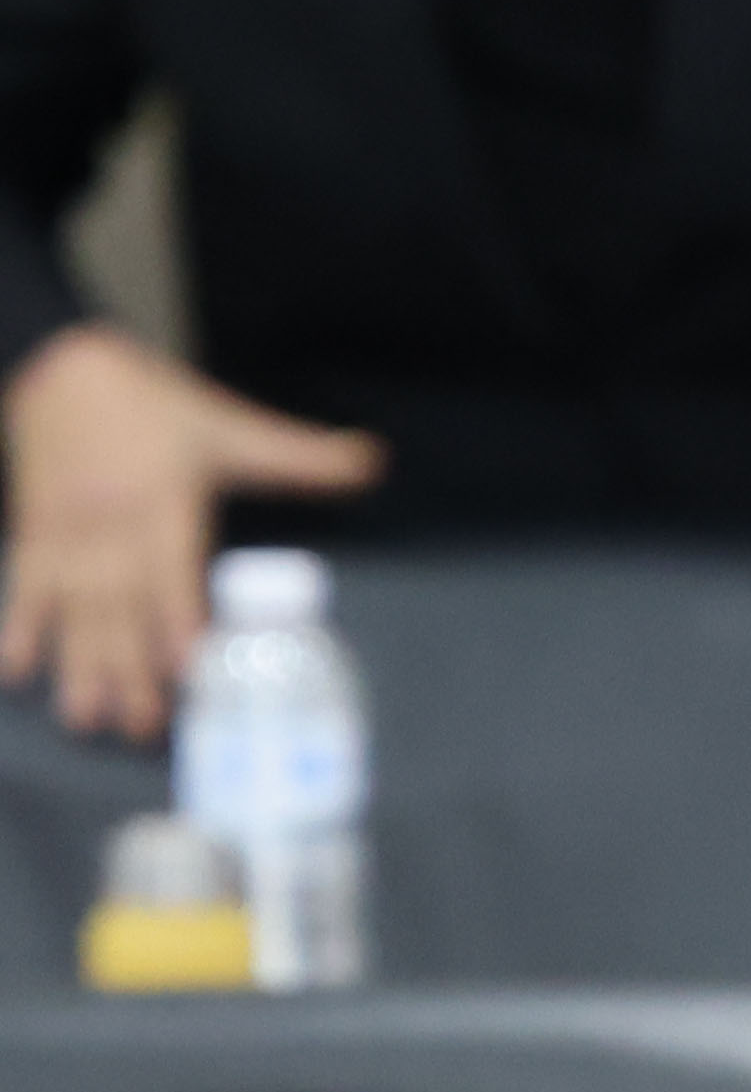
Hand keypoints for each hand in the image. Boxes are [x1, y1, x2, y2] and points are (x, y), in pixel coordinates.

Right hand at [0, 326, 380, 740]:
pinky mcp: (36, 535)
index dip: (177, 615)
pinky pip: (24, 584)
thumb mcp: (230, 424)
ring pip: (73, 607)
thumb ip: (299, 454)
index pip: (171, 567)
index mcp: (163, 501)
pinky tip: (14, 672)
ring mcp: (69, 533)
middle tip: (142, 726)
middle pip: (122, 604)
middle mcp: (112, 524)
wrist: (62, 366)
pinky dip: (18, 627)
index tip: (186, 665)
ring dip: (78, 664)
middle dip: (130, 666)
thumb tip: (374, 457)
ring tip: (86, 719)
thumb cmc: (158, 405)